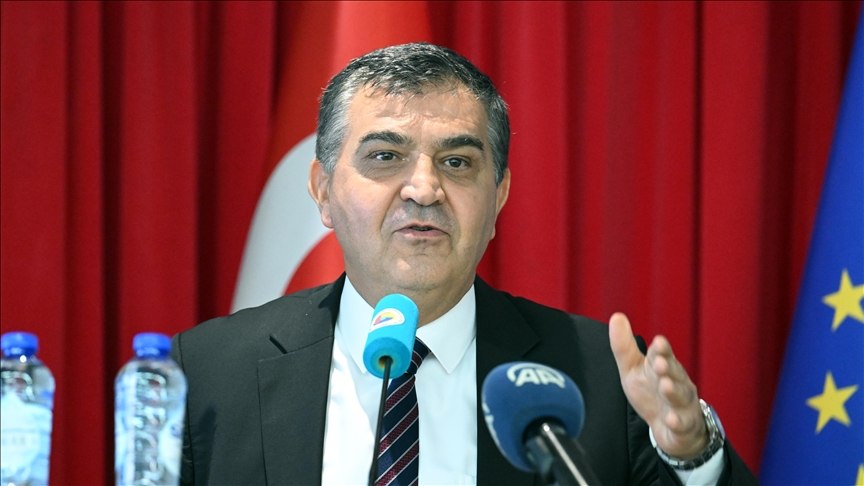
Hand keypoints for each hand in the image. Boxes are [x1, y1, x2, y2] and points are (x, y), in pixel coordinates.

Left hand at [609, 312, 707, 458]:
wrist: (671, 427)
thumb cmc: (651, 391)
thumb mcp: (633, 369)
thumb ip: (624, 346)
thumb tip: (616, 316)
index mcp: (663, 366)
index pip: (662, 355)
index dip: (661, 349)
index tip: (658, 342)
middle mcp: (677, 382)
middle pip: (674, 373)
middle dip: (668, 368)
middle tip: (660, 363)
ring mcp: (682, 404)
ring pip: (681, 396)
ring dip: (674, 391)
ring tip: (666, 387)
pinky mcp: (684, 425)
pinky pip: (683, 423)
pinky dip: (679, 422)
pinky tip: (672, 420)